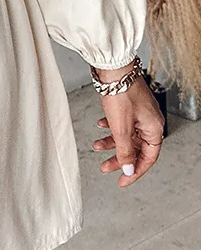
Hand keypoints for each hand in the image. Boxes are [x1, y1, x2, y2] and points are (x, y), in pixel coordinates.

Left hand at [92, 72, 165, 186]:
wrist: (113, 68)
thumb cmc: (121, 93)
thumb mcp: (121, 128)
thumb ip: (124, 151)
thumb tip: (128, 170)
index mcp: (154, 128)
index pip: (148, 158)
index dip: (135, 171)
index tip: (122, 181)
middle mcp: (149, 121)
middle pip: (136, 148)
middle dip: (119, 158)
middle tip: (104, 167)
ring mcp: (140, 113)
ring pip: (126, 135)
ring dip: (111, 143)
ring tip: (96, 146)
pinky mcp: (129, 105)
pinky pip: (121, 123)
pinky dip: (111, 127)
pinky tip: (100, 126)